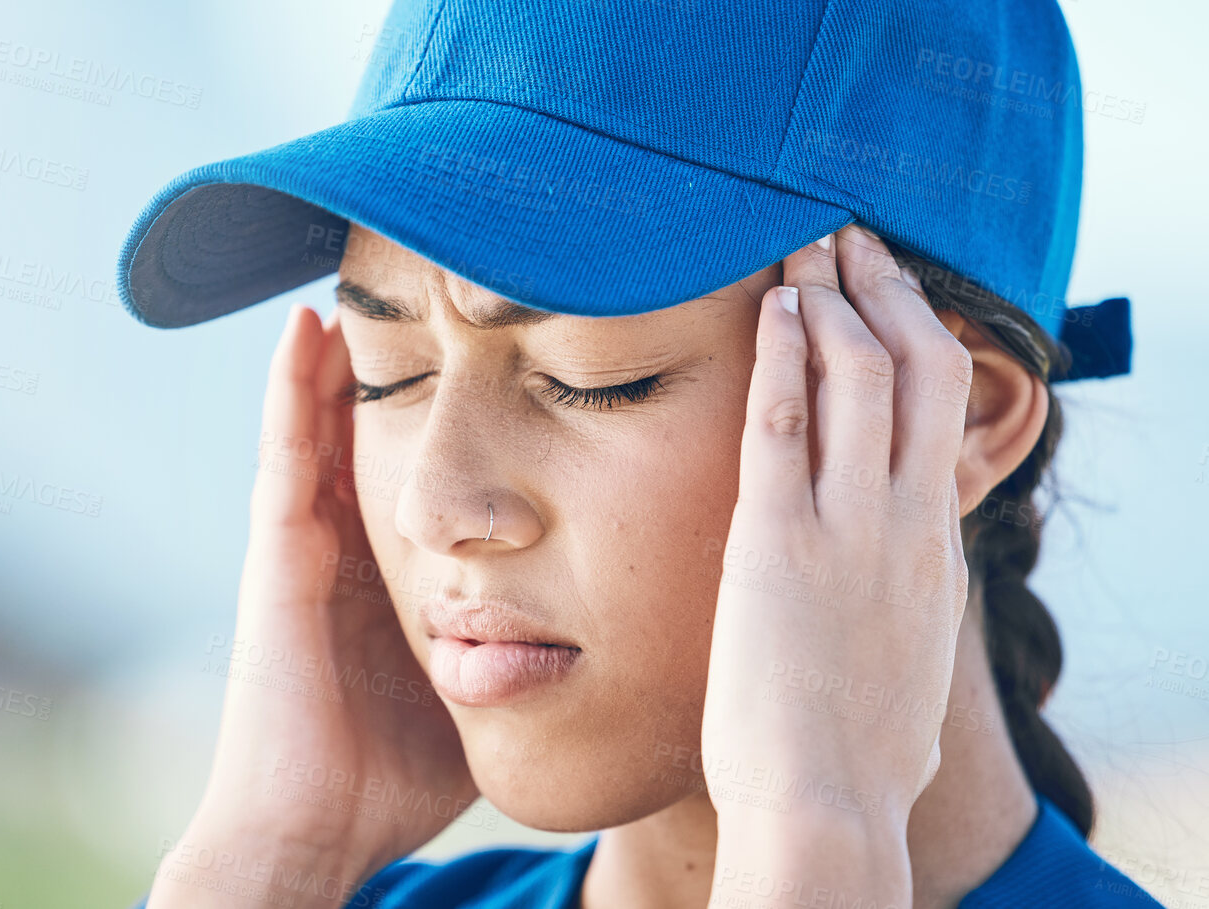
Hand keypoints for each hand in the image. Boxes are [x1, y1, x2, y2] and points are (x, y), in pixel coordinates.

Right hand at [151, 306, 475, 908]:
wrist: (316, 824)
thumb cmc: (396, 774)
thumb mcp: (485, 685)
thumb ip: (533, 648)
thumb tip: (612, 634)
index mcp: (395, 562)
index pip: (428, 453)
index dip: (458, 390)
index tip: (503, 325)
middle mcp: (348, 535)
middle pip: (378, 417)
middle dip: (407, 347)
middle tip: (440, 259)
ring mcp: (306, 537)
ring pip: (329, 415)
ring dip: (348, 342)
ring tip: (373, 259)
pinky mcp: (277, 549)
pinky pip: (286, 452)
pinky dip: (293, 387)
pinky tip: (305, 325)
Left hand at [700, 225, 975, 904]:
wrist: (829, 804)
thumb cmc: (855, 757)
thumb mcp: (905, 668)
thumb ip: (903, 618)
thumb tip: (906, 618)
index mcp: (934, 548)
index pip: (939, 414)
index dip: (916, 338)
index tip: (886, 293)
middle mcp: (905, 521)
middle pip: (917, 369)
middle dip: (883, 291)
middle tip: (846, 239)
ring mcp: (849, 527)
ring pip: (859, 376)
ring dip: (828, 299)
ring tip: (798, 248)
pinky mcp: (779, 542)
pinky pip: (784, 423)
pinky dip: (780, 356)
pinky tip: (767, 309)